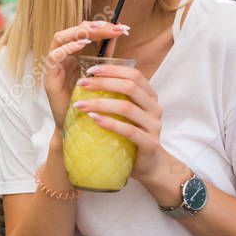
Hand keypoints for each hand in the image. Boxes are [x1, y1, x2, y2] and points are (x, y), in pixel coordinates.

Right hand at [42, 21, 128, 129]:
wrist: (80, 128)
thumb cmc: (90, 102)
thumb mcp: (101, 74)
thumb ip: (106, 55)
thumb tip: (118, 34)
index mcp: (74, 56)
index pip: (83, 32)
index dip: (100, 26)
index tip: (120, 27)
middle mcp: (62, 58)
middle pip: (71, 32)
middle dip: (91, 26)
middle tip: (109, 26)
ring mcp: (54, 67)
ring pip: (59, 39)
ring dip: (77, 33)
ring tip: (95, 31)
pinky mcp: (49, 79)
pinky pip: (53, 57)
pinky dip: (66, 48)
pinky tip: (81, 45)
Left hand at [69, 62, 185, 192]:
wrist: (148, 165)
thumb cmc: (131, 136)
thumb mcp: (125, 113)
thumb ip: (116, 97)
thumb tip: (88, 80)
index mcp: (150, 96)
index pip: (134, 75)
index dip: (113, 70)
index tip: (90, 70)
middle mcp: (155, 108)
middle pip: (130, 87)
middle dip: (103, 83)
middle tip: (82, 84)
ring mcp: (154, 126)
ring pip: (127, 108)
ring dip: (101, 103)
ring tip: (80, 104)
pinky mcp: (150, 143)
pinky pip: (129, 131)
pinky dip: (110, 123)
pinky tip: (94, 119)